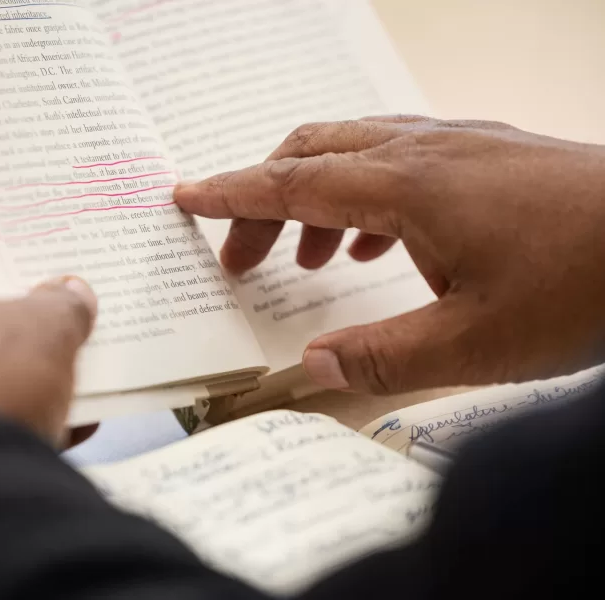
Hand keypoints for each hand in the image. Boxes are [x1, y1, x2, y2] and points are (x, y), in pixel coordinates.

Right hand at [175, 116, 604, 394]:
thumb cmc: (586, 284)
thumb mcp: (476, 344)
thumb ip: (382, 356)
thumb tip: (312, 365)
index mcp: (407, 188)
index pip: (291, 184)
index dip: (230, 193)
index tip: (184, 196)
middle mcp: (424, 151)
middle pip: (312, 155)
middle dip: (262, 199)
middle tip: (240, 254)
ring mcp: (460, 144)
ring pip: (355, 151)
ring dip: (314, 198)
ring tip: (305, 260)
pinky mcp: (488, 154)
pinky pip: (399, 159)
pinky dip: (364, 196)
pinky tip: (379, 243)